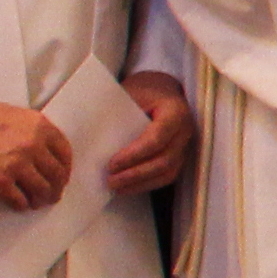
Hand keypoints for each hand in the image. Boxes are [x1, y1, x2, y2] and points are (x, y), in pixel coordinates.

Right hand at [0, 88, 69, 206]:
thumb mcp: (16, 116)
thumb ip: (35, 132)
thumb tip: (47, 154)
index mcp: (40, 127)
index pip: (65, 154)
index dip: (65, 169)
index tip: (61, 178)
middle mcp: (33, 145)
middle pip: (56, 175)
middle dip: (56, 189)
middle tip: (51, 196)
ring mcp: (17, 164)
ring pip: (41, 190)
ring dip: (41, 200)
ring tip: (36, 202)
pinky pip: (19, 200)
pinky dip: (21, 205)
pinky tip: (18, 204)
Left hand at [104, 71, 197, 193]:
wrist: (160, 90)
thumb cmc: (142, 91)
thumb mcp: (130, 94)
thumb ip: (118, 114)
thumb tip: (91, 138)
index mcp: (175, 111)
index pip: (158, 137)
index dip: (135, 153)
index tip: (112, 163)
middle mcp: (185, 131)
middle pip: (165, 159)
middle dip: (136, 173)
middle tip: (110, 180)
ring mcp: (184, 145)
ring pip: (168, 172)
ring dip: (141, 183)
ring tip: (116, 188)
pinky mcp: (179, 156)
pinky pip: (166, 176)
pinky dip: (146, 184)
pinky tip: (127, 187)